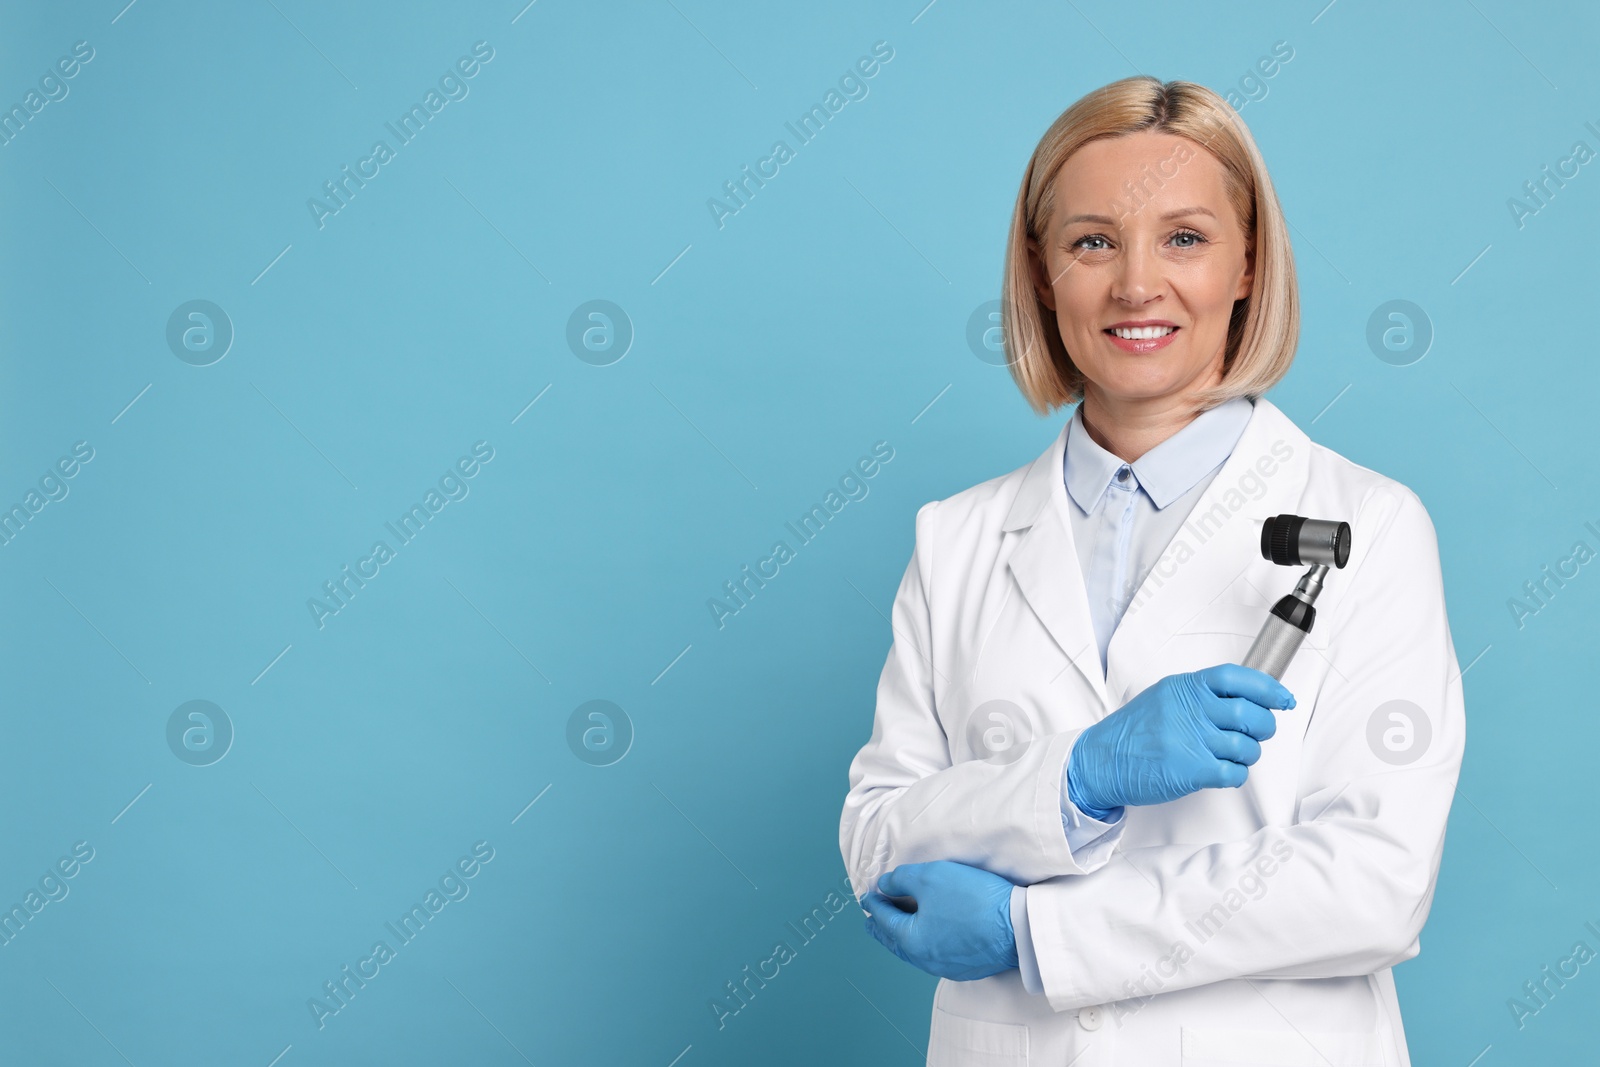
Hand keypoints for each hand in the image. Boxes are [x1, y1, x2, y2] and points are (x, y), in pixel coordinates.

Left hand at [859, 861, 1017, 980]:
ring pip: (915, 950)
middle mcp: (926, 959)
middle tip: (870, 920)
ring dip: (902, 935)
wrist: (1019, 926)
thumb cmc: (974, 900)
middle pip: (896, 940)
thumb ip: (902, 879)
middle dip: (881, 927)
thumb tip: (884, 885)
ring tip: (895, 926)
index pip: (884, 919)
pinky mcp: (967, 966)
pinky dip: (923, 942)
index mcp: (912, 940)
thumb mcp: (932, 877)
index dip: (874, 903)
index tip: (867, 895)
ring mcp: (947, 966)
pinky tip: (929, 934)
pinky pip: (935, 953)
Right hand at [1067, 663, 1293, 815]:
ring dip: (1248, 755)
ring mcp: (1190, 739)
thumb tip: (1243, 698)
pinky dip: (1235, 775)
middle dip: (1263, 727)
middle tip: (1256, 733)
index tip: (1283, 699)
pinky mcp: (1191, 769)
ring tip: (1231, 756)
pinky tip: (1222, 772)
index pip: (1236, 677)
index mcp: (1184, 687)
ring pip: (1247, 746)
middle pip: (1250, 714)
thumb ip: (1198, 695)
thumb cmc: (1132, 732)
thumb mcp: (1162, 698)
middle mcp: (1189, 709)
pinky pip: (1234, 772)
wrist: (1101, 761)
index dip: (1267, 688)